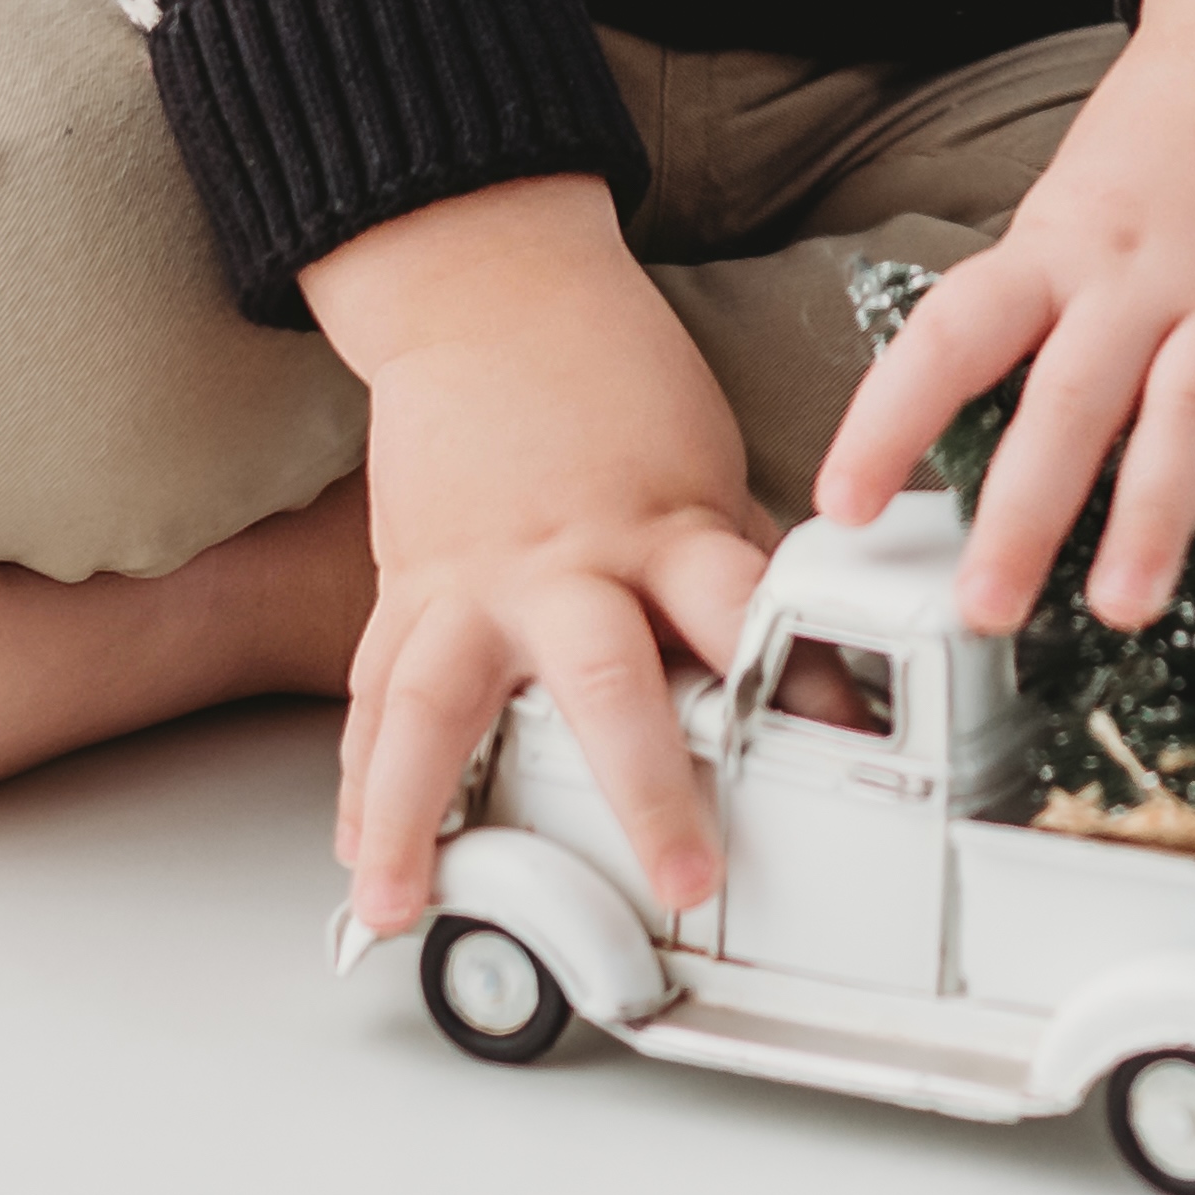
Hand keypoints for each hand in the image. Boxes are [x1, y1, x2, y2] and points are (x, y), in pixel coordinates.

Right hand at [298, 175, 776, 934]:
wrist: (489, 293)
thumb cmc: (612, 382)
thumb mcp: (700, 466)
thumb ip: (734, 573)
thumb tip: (818, 673)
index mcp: (662, 525)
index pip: (741, 609)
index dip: (797, 679)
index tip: (837, 752)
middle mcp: (563, 562)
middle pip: (605, 678)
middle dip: (645, 784)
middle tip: (683, 879)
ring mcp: (471, 579)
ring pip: (434, 699)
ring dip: (414, 809)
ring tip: (399, 900)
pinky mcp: (407, 586)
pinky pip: (373, 689)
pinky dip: (361, 775)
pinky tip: (356, 849)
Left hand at [810, 0, 1194, 636]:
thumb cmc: (1161, 155)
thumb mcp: (1066, 219)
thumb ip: (1031, 330)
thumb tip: (958, 466)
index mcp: (1057, 250)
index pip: (953, 334)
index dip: (889, 418)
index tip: (842, 503)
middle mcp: (1143, 274)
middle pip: (1072, 396)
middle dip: (1025, 510)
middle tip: (986, 608)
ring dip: (1156, 516)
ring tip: (1123, 607)